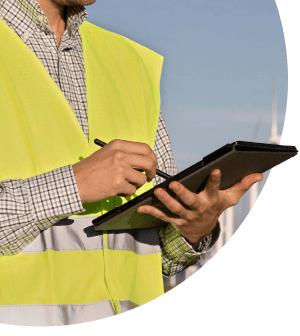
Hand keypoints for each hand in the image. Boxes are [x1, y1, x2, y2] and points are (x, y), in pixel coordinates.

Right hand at [72, 139, 156, 203]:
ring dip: (137, 184)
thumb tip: (144, 161)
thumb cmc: (90, 169)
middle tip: (147, 177)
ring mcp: (120, 169)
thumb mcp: (107, 153)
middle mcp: (120, 154)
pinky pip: (133, 190)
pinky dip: (127, 192)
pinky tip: (117, 190)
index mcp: (118, 145)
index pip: (145, 148)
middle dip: (152, 171)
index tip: (151, 165)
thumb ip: (124, 154)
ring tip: (126, 184)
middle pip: (149, 162)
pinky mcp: (118, 183)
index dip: (152, 158)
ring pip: (142, 178)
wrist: (76, 181)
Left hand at [138, 170, 262, 245]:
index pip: (214, 189)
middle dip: (182, 193)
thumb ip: (242, 185)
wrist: (203, 231)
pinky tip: (141, 207)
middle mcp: (199, 209)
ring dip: (165, 201)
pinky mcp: (175, 221)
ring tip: (157, 191)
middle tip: (173, 185)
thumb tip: (258, 174)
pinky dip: (151, 211)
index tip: (215, 170)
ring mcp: (186, 216)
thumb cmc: (216, 206)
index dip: (215, 180)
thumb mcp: (230, 198)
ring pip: (175, 209)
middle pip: (190, 201)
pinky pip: (162, 217)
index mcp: (212, 200)